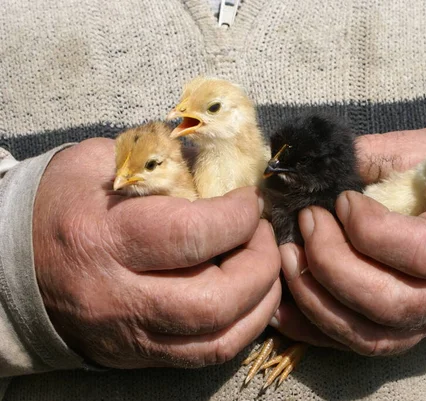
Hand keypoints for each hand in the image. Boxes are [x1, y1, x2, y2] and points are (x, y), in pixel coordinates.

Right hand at [33, 138, 280, 367]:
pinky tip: (249, 298)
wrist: (12, 266)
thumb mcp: (99, 164)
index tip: (250, 200)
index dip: (238, 217)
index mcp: (103, 238)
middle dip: (259, 265)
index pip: (190, 236)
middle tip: (262, 233)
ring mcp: (129, 334)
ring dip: (260, 302)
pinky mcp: (138, 354)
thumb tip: (222, 163)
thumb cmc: (61, 205)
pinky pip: (204, 356)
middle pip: (213, 300)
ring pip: (217, 339)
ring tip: (264, 266)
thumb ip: (161, 160)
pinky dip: (241, 327)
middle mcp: (117, 296)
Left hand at [276, 125, 425, 354]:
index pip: (420, 253)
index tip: (342, 199)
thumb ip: (378, 154)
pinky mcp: (413, 331)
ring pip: (371, 336)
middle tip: (306, 222)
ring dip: (318, 300)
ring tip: (289, 256)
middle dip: (332, 263)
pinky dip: (317, 329)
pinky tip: (284, 305)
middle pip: (389, 302)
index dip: (369, 229)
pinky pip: (361, 345)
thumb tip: (311, 163)